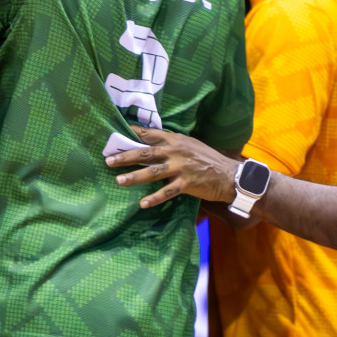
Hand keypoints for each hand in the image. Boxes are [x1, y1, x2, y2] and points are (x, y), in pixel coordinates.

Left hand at [105, 125, 236, 209]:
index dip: (131, 133)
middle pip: (145, 153)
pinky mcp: (186, 183)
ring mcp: (180, 168)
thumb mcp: (188, 144)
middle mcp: (175, 151)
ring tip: (119, 181)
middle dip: (125, 156)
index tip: (114, 133)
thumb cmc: (206, 158)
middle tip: (108, 160)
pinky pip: (167, 192)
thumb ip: (170, 143)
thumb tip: (148, 143)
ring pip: (152, 172)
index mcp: (174, 139)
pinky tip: (142, 203)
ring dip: (134, 177)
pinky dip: (154, 198)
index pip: (149, 134)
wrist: (228, 174)